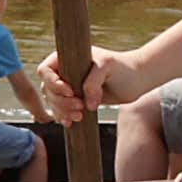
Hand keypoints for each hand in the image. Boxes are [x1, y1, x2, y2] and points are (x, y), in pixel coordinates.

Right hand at [32, 47, 146, 122]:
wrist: (136, 80)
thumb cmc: (122, 67)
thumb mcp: (107, 67)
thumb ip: (93, 82)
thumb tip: (86, 104)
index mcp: (67, 58)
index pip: (45, 70)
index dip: (53, 83)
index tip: (70, 91)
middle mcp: (65, 72)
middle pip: (48, 89)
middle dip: (61, 101)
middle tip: (80, 106)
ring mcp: (70, 87)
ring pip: (53, 102)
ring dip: (62, 111)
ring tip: (79, 116)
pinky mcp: (76, 100)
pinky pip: (61, 110)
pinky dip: (64, 117)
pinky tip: (71, 123)